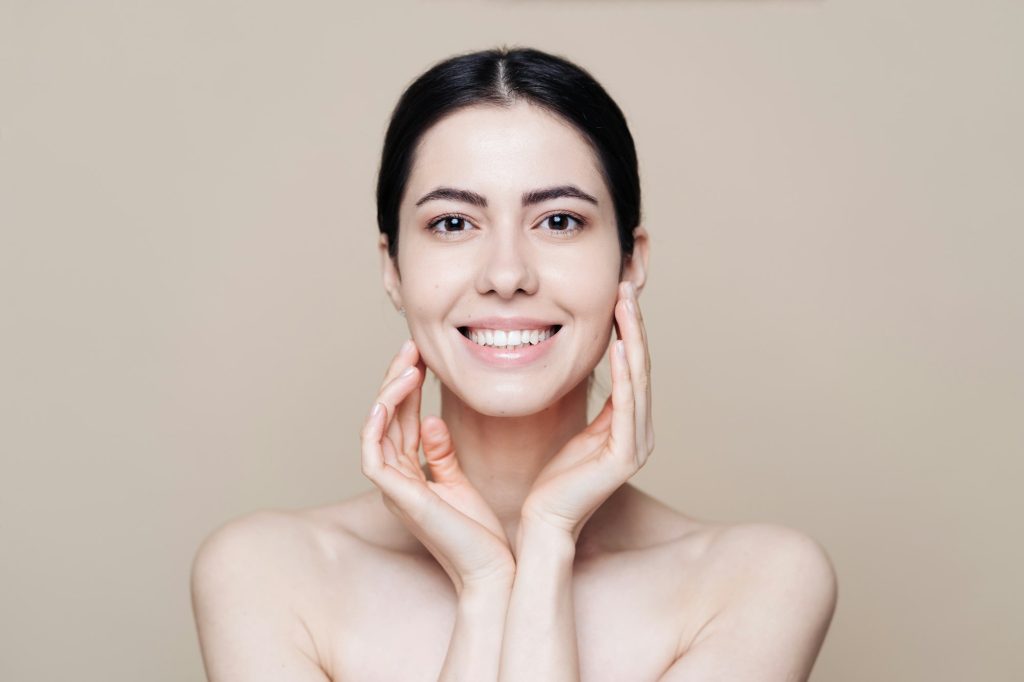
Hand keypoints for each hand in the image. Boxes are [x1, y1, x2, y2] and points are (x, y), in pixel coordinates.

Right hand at [361, 339, 515, 592]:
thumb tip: (433, 420)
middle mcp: (396, 479)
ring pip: (376, 430)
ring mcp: (393, 488)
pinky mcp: (398, 497)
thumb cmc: (480, 535)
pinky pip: (373, 455)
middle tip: (412, 347)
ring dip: (389, 393)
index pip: (402, 419)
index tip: (423, 356)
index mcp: (410, 474)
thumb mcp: (461, 482)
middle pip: (386, 418)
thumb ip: (442, 453)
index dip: (408, 386)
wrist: (492, 570)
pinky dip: (375, 425)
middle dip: (396, 379)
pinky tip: (389, 398)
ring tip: (408, 364)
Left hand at [520, 281, 653, 541]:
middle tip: (626, 284)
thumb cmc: (550, 480)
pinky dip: (626, 372)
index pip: (631, 367)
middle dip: (633, 324)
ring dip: (633, 337)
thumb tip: (581, 370)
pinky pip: (627, 404)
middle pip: (641, 366)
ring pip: (639, 379)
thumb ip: (588, 404)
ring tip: (625, 302)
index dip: (627, 329)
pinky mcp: (625, 456)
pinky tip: (620, 343)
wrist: (543, 522)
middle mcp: (639, 432)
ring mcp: (636, 445)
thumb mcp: (572, 430)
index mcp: (627, 426)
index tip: (618, 294)